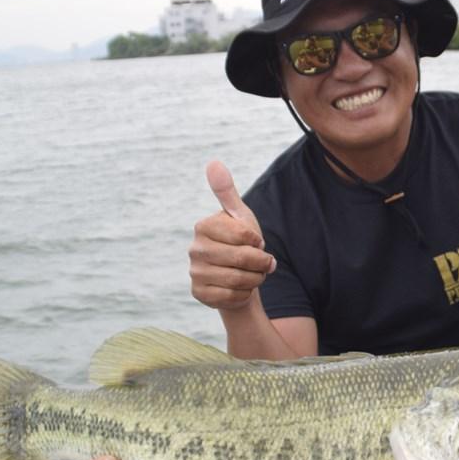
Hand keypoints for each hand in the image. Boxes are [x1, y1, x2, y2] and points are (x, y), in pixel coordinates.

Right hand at [188, 160, 275, 309]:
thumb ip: (227, 191)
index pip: (245, 236)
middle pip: (243, 259)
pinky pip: (232, 297)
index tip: (256, 242)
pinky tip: (241, 287)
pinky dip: (245, 294)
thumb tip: (213, 163)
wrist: (238, 276)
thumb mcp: (239, 216)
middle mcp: (194, 249)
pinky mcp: (199, 293)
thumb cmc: (240, 242)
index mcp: (204, 226)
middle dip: (261, 263)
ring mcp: (194, 272)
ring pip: (239, 279)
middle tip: (264, 262)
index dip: (258, 242)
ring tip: (254, 274)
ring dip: (255, 279)